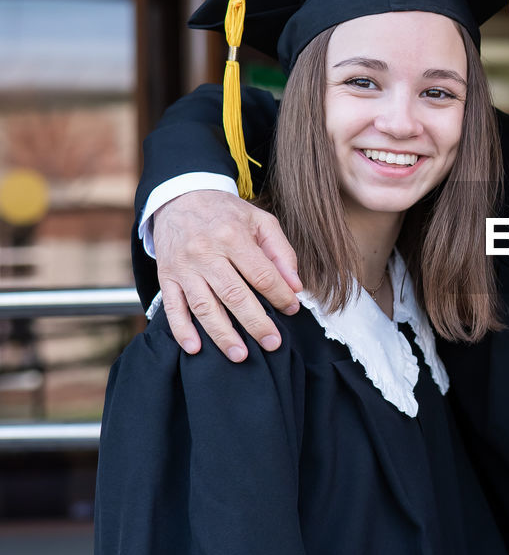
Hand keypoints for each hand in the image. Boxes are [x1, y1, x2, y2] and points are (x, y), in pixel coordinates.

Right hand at [153, 191, 301, 360]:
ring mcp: (183, 267)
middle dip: (256, 323)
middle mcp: (205, 252)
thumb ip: (281, 252)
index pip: (261, 274)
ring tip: (240, 355)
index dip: (280, 295)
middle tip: (273, 343)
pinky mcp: (166, 277)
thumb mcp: (260, 221)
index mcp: (232, 236)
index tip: (292, 309)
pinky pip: (173, 308)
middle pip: (234, 295)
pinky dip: (182, 330)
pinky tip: (195, 348)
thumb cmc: (227, 214)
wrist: (180, 198)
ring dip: (222, 334)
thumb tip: (296, 286)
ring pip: (204, 306)